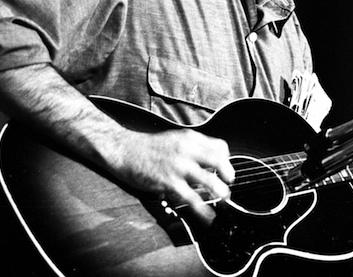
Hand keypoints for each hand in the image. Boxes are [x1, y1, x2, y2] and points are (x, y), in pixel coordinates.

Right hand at [107, 128, 234, 223]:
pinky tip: (207, 215)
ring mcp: (179, 167)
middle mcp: (188, 150)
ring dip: (220, 192)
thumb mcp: (175, 139)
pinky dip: (202, 208)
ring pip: (209, 180)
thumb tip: (208, 162)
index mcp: (190, 138)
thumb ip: (192, 148)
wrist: (124, 149)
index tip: (225, 168)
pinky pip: (191, 198)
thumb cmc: (148, 147)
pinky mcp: (169, 182)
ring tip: (224, 198)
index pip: (220, 146)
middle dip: (228, 174)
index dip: (226, 159)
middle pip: (220, 161)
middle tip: (229, 183)